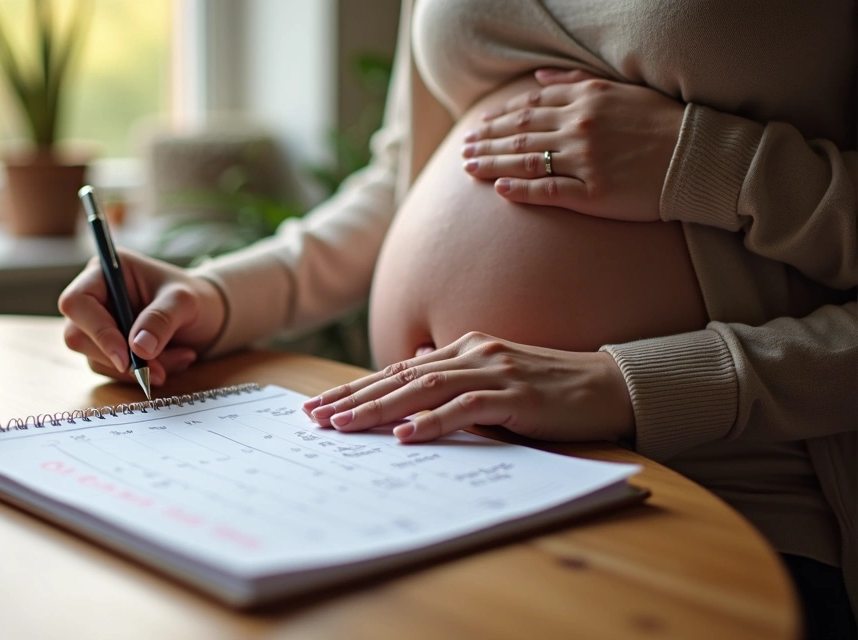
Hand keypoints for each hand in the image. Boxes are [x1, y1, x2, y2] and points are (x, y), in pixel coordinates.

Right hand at [59, 250, 226, 385]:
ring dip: (138, 369)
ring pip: (97, 359)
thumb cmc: (195, 297)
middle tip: (157, 370)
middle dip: (120, 358)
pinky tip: (175, 360)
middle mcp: (95, 297)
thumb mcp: (184, 302)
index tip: (125, 357)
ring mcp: (98, 325)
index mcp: (106, 272)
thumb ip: (161, 319)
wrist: (209, 317)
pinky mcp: (107, 349)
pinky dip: (143, 373)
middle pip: (78, 336)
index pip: (78, 302)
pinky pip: (112, 371)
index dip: (96, 330)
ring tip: (181, 357)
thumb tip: (138, 348)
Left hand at [302, 332, 634, 443]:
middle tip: (314, 417)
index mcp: (465, 349)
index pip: (398, 371)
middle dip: (353, 398)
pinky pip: (467, 408)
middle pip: (400, 377)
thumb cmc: (551, 389)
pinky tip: (404, 435)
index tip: (321, 406)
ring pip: (423, 389)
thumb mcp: (494, 379)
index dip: (357, 388)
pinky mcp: (516, 394)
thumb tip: (412, 372)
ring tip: (344, 426)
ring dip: (379, 409)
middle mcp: (473, 352)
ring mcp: (494, 370)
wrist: (611, 386)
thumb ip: (454, 377)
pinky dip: (433, 421)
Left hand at [461, 69, 684, 221]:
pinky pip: (547, 191)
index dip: (499, 118)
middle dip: (487, 141)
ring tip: (468, 168)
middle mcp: (580, 128)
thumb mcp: (622, 90)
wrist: (702, 157)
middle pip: (519, 134)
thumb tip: (539, 80)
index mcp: (586, 101)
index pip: (529, 109)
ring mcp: (585, 161)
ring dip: (492, 164)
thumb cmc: (665, 122)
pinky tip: (498, 192)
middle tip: (463, 149)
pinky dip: (520, 191)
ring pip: (525, 161)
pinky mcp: (593, 194)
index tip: (479, 126)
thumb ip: (576, 84)